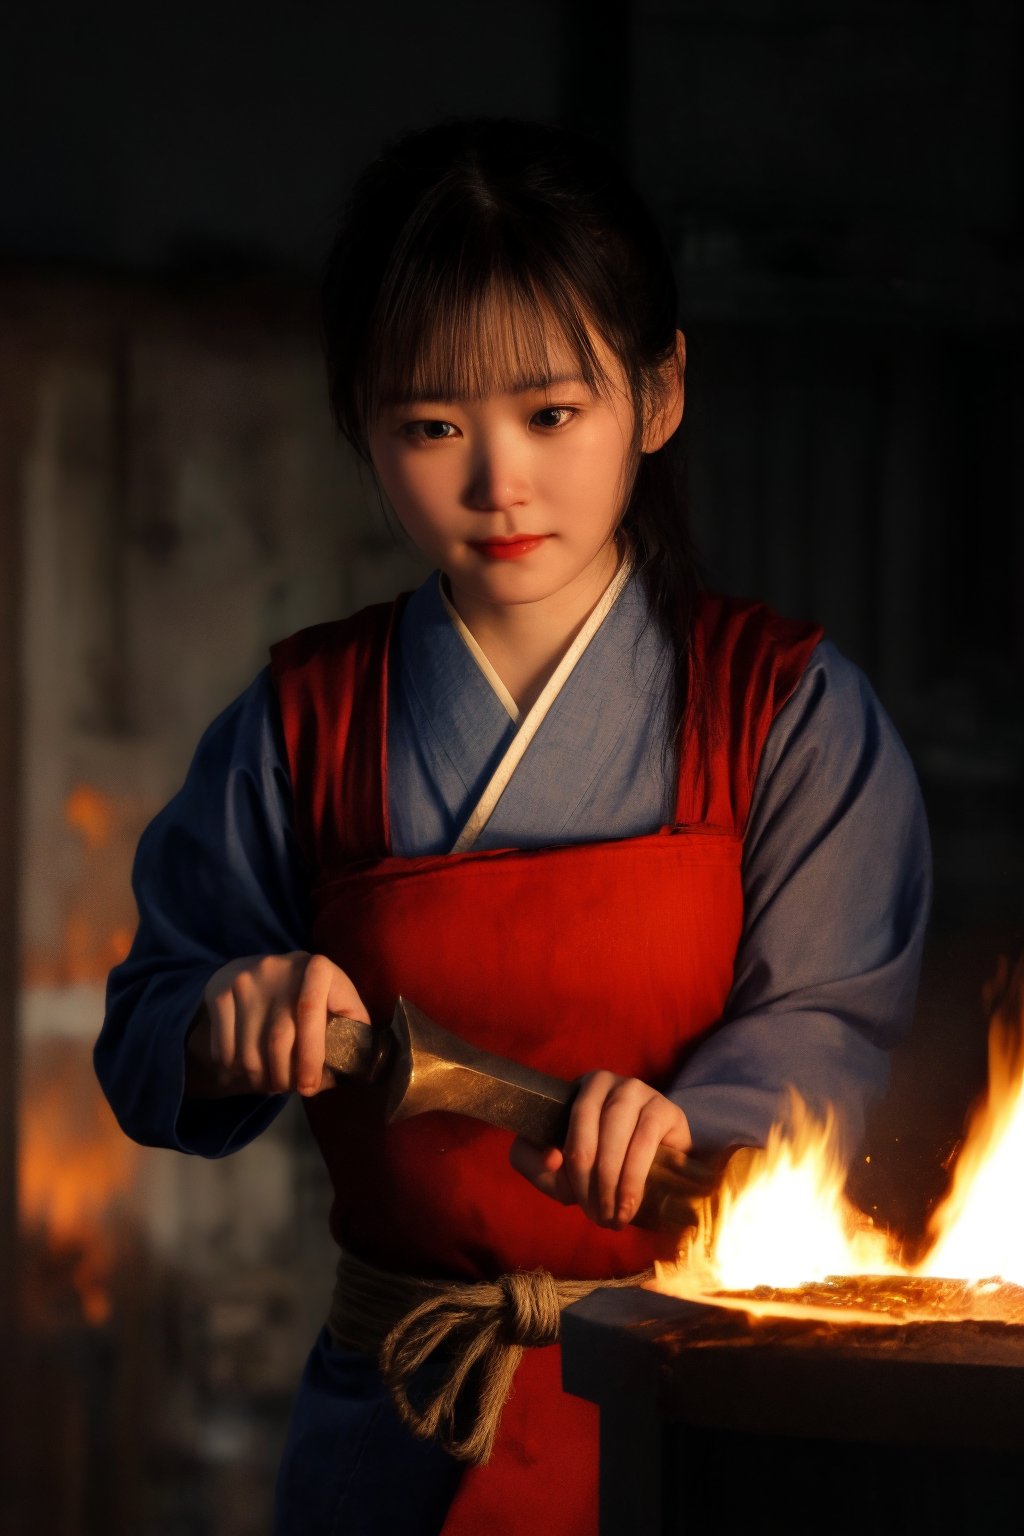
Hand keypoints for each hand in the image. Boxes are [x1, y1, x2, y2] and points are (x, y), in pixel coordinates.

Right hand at [185, 951, 368, 1097]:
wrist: (263, 975)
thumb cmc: (313, 1002)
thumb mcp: (339, 1008)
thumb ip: (350, 1034)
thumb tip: (350, 1070)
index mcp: (319, 968)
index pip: (311, 1011)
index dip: (311, 1055)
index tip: (309, 1087)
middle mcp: (282, 966)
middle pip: (279, 1036)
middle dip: (284, 1075)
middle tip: (288, 1089)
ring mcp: (248, 977)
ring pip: (250, 1048)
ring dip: (259, 1078)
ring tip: (269, 1084)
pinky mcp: (220, 990)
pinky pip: (224, 1046)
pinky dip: (232, 1068)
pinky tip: (244, 1071)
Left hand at [509, 1071, 690, 1228]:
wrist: (658, 1175)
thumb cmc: (600, 1168)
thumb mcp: (559, 1172)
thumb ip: (535, 1164)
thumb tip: (551, 1159)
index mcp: (573, 1091)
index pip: (561, 1124)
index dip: (566, 1167)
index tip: (570, 1200)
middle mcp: (605, 1082)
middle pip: (587, 1128)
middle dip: (588, 1178)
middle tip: (595, 1216)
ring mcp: (639, 1090)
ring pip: (615, 1134)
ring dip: (611, 1182)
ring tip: (612, 1216)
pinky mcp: (667, 1109)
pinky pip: (645, 1141)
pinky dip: (633, 1177)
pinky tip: (630, 1204)